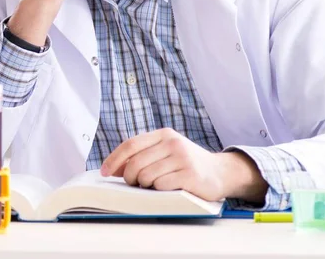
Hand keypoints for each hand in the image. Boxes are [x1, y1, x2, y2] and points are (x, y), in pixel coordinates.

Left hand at [100, 128, 266, 202]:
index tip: (104, 172)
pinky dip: (160, 190)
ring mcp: (182, 158)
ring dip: (145, 186)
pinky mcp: (189, 174)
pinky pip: (161, 185)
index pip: (131, 144)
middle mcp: (172, 142)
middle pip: (135, 162)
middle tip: (135, 184)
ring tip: (156, 185)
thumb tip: (115, 168)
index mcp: (164, 134)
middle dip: (129, 177)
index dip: (114, 159)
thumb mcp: (167, 151)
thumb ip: (144, 155)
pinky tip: (169, 188)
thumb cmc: (187, 163)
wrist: (219, 172)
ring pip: (146, 175)